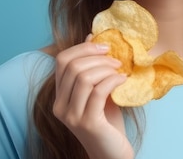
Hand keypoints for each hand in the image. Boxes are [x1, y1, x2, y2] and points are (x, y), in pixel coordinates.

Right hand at [53, 37, 133, 158]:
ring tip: (120, 70)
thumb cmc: (107, 122)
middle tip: (116, 59)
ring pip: (84, 78)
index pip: (61, 60)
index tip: (104, 46)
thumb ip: (93, 67)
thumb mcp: (98, 90)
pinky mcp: (87, 123)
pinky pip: (98, 92)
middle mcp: (60, 106)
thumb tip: (92, 36)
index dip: (82, 47)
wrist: (112, 153)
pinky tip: (123, 80)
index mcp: (59, 96)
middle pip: (72, 66)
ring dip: (106, 68)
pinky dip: (112, 80)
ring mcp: (71, 116)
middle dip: (97, 56)